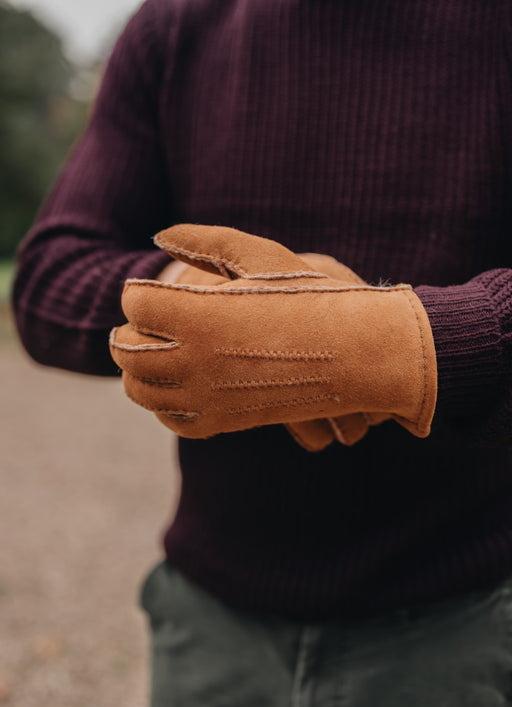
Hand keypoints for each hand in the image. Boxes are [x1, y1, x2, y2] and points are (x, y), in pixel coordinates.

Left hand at [110, 225, 436, 440]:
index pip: (135, 303)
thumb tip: (159, 233)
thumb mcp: (260, 256)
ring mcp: (208, 397)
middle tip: (140, 324)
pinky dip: (164, 404)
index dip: (138, 292)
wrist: (354, 353)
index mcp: (200, 315)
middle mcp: (196, 361)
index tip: (149, 290)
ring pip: (142, 390)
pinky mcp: (224, 421)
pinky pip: (174, 420)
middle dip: (126, 333)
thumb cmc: (311, 297)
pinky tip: (177, 385)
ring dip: (137, 370)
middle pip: (126, 350)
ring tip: (153, 354)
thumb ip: (203, 240)